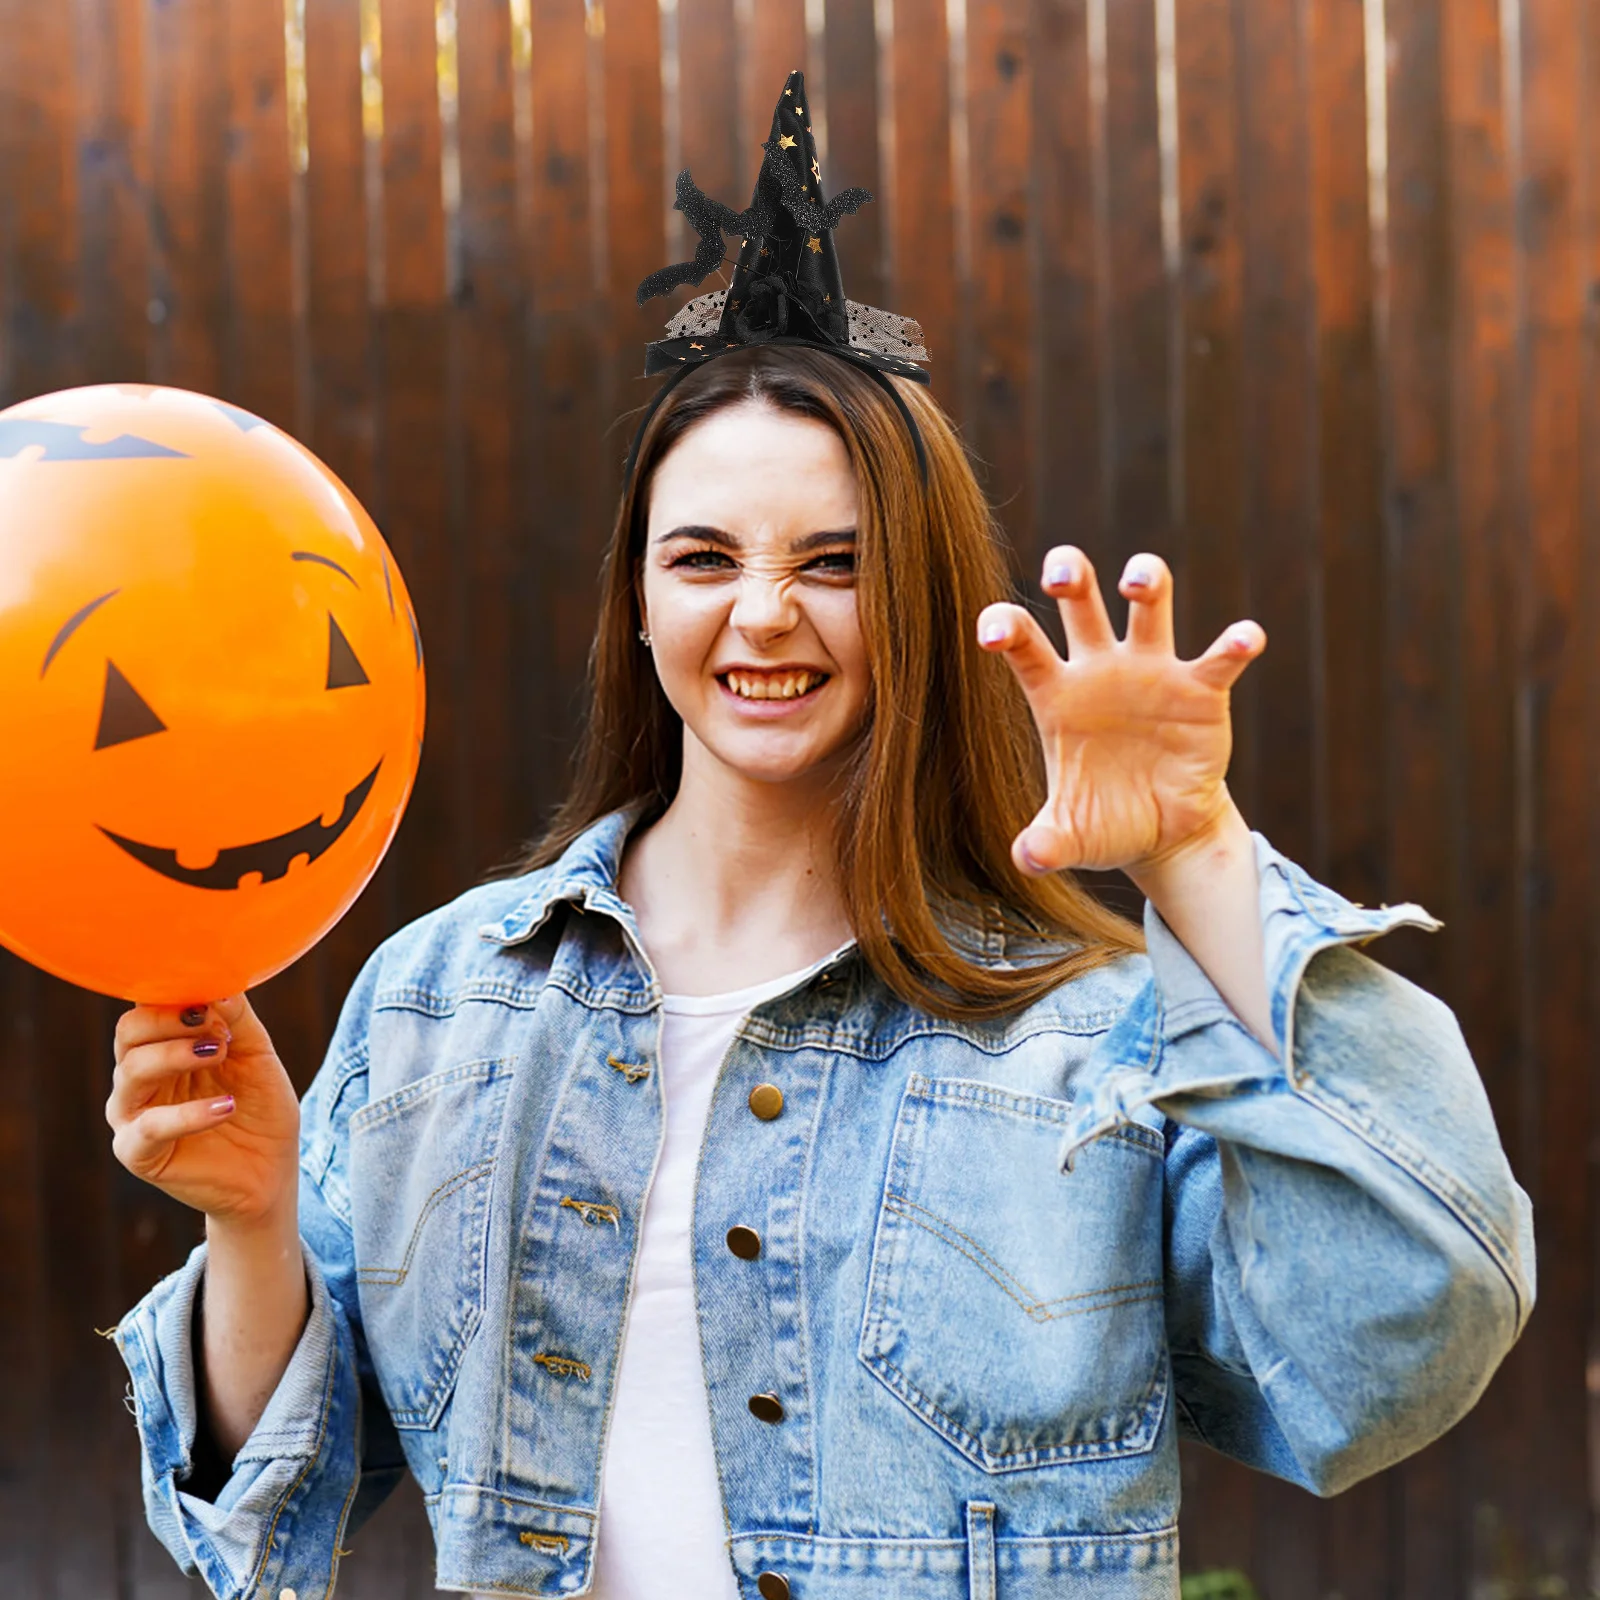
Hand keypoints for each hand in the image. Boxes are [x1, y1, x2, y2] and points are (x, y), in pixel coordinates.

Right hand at [107, 995, 299, 1224]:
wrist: (270, 1171)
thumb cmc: (260, 1107)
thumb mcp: (257, 1054)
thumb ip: (236, 1020)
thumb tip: (218, 985)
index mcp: (162, 1046)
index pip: (146, 1006)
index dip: (175, 993)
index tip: (213, 995)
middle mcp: (138, 1076)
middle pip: (129, 1031)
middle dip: (172, 1020)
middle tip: (217, 1029)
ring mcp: (132, 1114)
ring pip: (132, 1070)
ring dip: (179, 1055)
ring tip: (221, 1054)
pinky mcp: (137, 1152)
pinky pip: (149, 1126)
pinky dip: (188, 1113)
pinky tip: (226, 1107)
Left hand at [977, 546, 1264, 878]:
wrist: (1163, 834)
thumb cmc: (1105, 823)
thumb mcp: (1072, 837)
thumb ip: (1046, 844)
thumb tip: (1028, 859)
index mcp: (1057, 697)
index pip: (1025, 648)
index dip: (1006, 629)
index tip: (991, 630)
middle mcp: (1101, 671)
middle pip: (1080, 603)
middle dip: (1070, 574)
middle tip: (1062, 572)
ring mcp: (1152, 673)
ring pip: (1149, 605)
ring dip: (1146, 580)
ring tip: (1137, 583)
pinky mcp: (1201, 690)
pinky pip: (1219, 658)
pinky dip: (1235, 644)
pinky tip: (1243, 639)